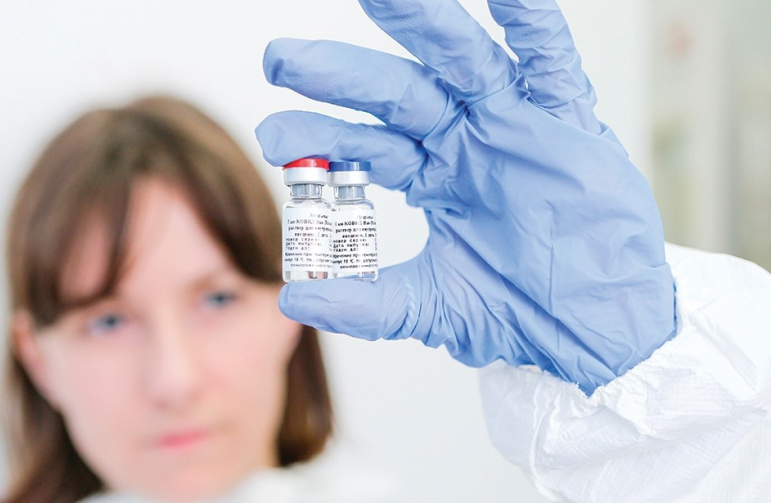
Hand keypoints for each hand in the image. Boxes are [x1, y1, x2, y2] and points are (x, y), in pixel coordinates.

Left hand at [256, 0, 675, 393]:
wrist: (598, 331)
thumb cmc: (522, 310)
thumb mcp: (433, 307)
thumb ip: (366, 303)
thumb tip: (293, 299)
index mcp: (432, 176)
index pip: (364, 144)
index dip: (320, 136)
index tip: (273, 134)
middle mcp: (465, 140)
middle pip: (396, 94)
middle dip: (341, 74)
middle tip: (281, 60)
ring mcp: (514, 125)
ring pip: (462, 62)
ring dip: (423, 26)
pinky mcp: (567, 122)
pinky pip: (549, 63)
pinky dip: (531, 25)